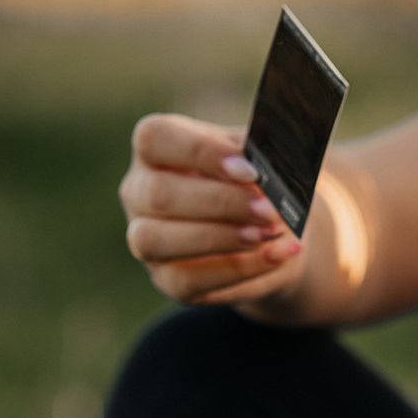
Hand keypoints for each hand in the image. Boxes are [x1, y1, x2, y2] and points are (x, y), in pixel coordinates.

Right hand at [119, 114, 303, 304]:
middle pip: (158, 194)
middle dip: (220, 203)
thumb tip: (262, 162)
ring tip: (267, 234)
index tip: (250, 170)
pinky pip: (186, 279)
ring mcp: (144, 238)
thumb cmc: (261, 182)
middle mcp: (140, 191)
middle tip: (268, 209)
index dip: (202, 153)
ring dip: (218, 237)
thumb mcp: (261, 160)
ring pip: (155, 240)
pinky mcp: (165, 278)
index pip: (156, 138)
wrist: (277, 228)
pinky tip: (274, 256)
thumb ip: (258, 156)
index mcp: (158, 148)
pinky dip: (238, 269)